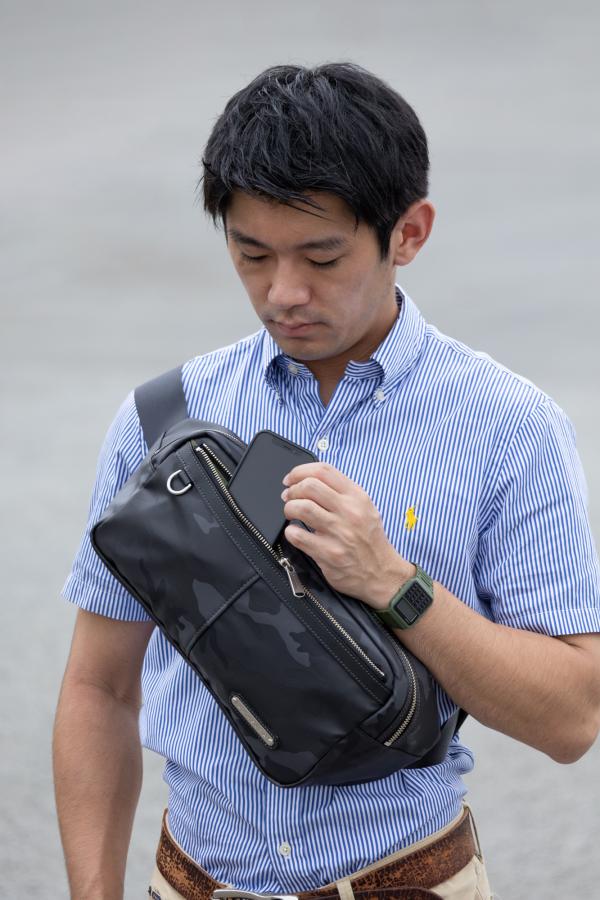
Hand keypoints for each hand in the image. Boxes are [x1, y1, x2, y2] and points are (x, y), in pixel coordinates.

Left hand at [281, 462, 413, 607]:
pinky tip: (295, 533)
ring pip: (302, 508)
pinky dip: (290, 532)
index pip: (324, 471)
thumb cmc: (369, 540)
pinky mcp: (328, 553)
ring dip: (289, 509)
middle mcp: (349, 512)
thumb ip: (341, 493)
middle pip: (310, 486)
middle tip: (289, 498)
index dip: (300, 472)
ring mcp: (339, 533)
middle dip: (292, 490)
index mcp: (357, 497)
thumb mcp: (364, 508)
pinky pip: (298, 536)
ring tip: (291, 514)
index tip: (291, 479)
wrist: (381, 573)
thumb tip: (309, 481)